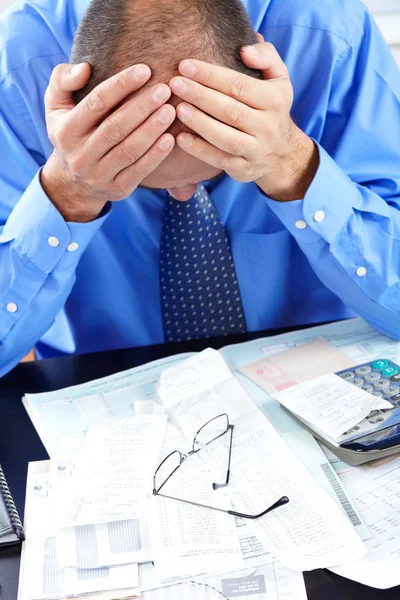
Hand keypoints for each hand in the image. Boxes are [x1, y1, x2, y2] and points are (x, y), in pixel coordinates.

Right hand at [41, 63, 175, 221]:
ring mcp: (99, 175)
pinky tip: (171, 139)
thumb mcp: (55, 106)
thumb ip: (63, 80)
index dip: (121, 85)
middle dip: (142, 107)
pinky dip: (156, 155)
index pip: (97, 103)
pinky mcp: (117, 189)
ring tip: (171, 110)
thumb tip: (85, 69)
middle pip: (115, 127)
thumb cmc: (70, 132)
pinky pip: (139, 171)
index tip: (145, 70)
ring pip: (129, 150)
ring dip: (152, 130)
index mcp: (66, 131)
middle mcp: (81, 155)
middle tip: (164, 90)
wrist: (72, 183)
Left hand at [170, 41, 318, 200]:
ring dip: (200, 123)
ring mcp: (256, 150)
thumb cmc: (271, 109)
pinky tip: (180, 139)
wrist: (283, 154)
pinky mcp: (244, 169)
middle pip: (230, 110)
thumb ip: (266, 56)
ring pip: (225, 137)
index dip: (210, 75)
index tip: (185, 65)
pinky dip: (200, 150)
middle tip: (175, 84)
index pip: (238, 85)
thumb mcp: (279, 79)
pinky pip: (220, 160)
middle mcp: (267, 126)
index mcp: (273, 100)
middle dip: (200, 96)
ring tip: (178, 109)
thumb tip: (245, 50)